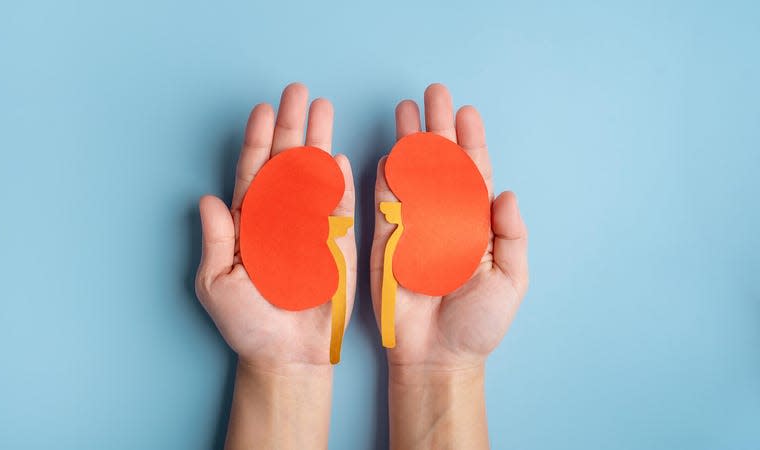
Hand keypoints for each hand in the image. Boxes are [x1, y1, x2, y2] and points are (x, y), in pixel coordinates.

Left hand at [196, 83, 356, 371]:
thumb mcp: (217, 283)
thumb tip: (207, 199)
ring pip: (315, 175)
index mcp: (249, 223)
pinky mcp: (338, 244)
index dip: (258, 139)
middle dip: (292, 125)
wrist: (287, 355)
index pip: (253, 171)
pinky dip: (339, 182)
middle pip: (286, 162)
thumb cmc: (248, 323)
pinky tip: (338, 156)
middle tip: (298, 91)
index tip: (263, 108)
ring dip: (319, 141)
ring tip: (324, 108)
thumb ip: (215, 241)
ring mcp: (311, 227)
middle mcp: (280, 217)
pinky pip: (340, 208)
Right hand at [371, 83, 528, 373]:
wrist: (437, 355)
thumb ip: (511, 237)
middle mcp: (445, 217)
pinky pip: (384, 203)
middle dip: (438, 128)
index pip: (474, 174)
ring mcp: (414, 226)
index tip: (467, 112)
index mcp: (476, 224)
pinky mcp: (387, 241)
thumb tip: (507, 194)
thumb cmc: (478, 323)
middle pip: (441, 164)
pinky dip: (385, 177)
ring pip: (412, 175)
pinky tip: (388, 151)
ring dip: (409, 142)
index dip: (470, 142)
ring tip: (406, 109)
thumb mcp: (510, 281)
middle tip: (434, 93)